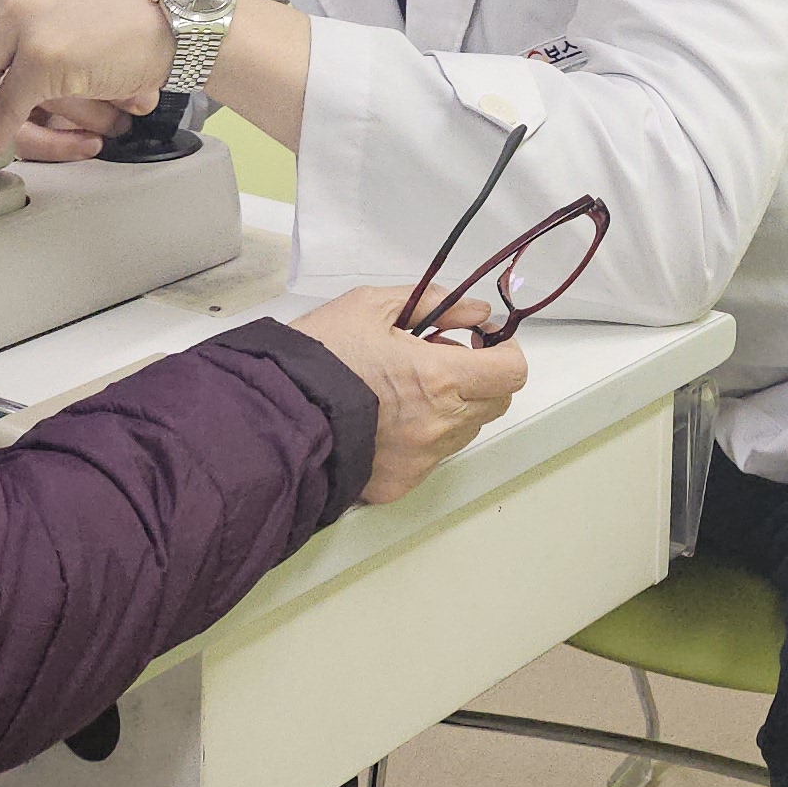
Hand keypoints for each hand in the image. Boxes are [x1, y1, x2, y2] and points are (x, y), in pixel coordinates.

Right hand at [291, 285, 529, 502]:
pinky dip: (423, 436)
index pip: (512, 372)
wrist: (275, 412)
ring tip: (406, 389)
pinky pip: (431, 457)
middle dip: (480, 377)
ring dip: (453, 407)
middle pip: (496, 402)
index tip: (482, 341)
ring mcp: (422, 458)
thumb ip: (436, 303)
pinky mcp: (401, 483)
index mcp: (440, 378)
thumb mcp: (372, 306)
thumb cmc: (320, 356)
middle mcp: (440, 424)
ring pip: (465, 430)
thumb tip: (476, 313)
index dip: (504, 352)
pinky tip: (387, 420)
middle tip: (438, 359)